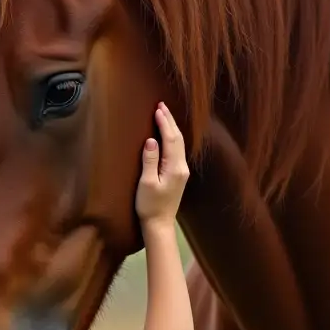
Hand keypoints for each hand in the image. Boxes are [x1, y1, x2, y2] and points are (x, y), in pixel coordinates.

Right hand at [135, 102, 188, 226]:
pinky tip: (167, 134)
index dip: (165, 123)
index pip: (171, 139)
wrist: (159, 224)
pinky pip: (177, 150)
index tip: (158, 109)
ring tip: (164, 115)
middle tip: (161, 105)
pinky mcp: (178, 175)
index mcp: (175, 168)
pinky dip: (172, 138)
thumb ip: (150, 161)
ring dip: (172, 128)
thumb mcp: (146, 183)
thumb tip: (151, 141)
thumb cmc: (150, 206)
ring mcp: (182, 171)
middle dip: (170, 121)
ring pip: (179, 144)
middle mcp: (182, 167)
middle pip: (178, 139)